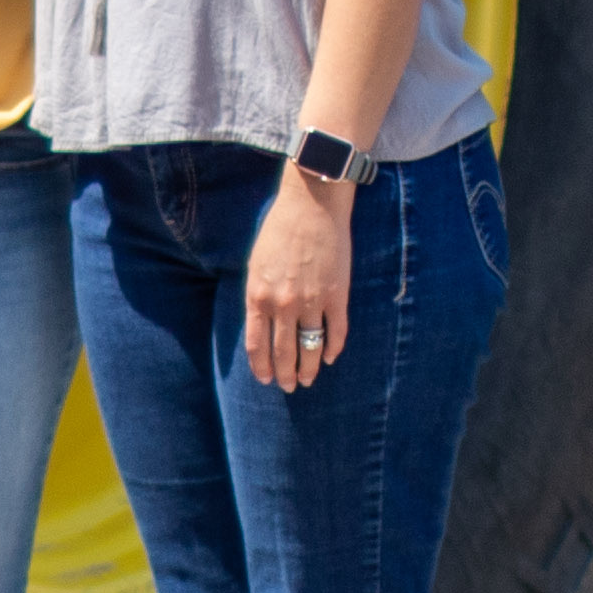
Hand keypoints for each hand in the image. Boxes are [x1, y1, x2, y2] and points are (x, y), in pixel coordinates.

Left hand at [241, 170, 354, 392]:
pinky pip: (335, 332)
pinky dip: (332, 349)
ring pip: (309, 348)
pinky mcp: (337, 296)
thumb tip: (261, 325)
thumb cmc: (279, 230)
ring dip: (307, 369)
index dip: (261, 367)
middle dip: (284, 375)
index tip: (265, 379)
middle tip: (288, 387)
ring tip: (307, 380)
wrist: (311, 205)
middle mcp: (283, 304)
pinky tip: (328, 357)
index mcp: (258, 296)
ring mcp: (312, 302)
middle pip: (283, 353)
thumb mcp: (256, 264)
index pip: (256, 345)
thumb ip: (257, 296)